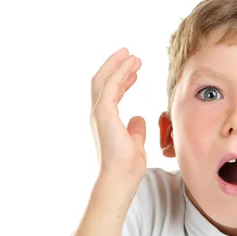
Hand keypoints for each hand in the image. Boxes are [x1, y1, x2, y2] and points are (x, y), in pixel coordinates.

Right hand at [90, 48, 145, 180]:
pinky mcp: (104, 113)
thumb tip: (138, 119)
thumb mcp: (135, 144)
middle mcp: (98, 115)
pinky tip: (132, 64)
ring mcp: (99, 113)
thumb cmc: (127, 168)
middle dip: (117, 67)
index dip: (122, 81)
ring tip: (134, 56)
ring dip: (119, 65)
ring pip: (105, 80)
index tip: (135, 72)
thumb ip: (136, 130)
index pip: (111, 94)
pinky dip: (120, 71)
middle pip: (103, 82)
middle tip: (132, 57)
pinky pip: (111, 85)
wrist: (120, 179)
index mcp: (105, 122)